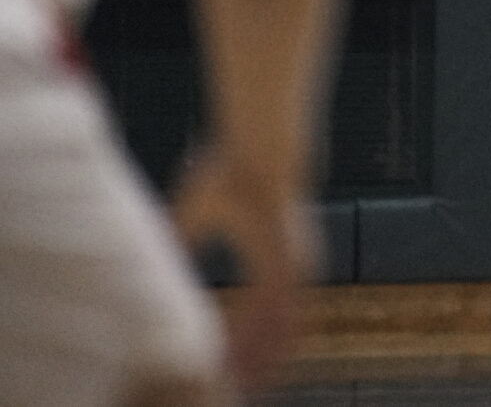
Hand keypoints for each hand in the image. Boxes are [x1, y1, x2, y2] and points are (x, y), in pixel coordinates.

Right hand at [170, 145, 317, 391]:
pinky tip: (238, 359)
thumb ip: (180, 240)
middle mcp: (291, 268)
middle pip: (276, 330)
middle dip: (257, 364)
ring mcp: (297, 265)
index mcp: (273, 258)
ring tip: (239, 389)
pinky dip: (256, 339)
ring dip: (258, 360)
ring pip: (279, 328)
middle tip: (238, 393)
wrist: (259, 148)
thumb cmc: (228, 171)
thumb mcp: (195, 213)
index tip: (228, 369)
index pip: (260, 314)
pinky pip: (273, 311)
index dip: (245, 343)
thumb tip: (152, 259)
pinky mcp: (290, 262)